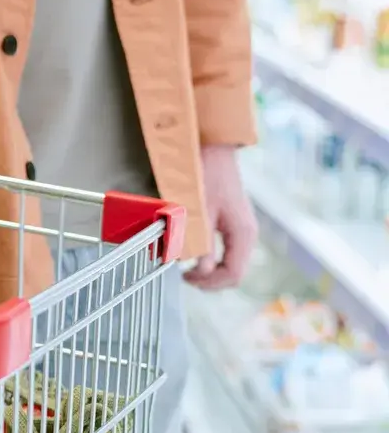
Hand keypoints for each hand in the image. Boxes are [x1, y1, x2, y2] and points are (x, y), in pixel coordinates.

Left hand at [184, 144, 257, 289]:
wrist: (212, 149)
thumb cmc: (205, 176)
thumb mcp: (199, 212)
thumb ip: (200, 242)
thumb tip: (198, 269)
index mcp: (243, 234)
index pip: (233, 274)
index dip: (209, 283)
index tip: (185, 278)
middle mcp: (247, 234)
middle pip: (234, 272)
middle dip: (210, 280)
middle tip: (185, 277)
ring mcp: (241, 229)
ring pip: (230, 263)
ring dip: (210, 270)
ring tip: (188, 268)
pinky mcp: (232, 223)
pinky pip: (225, 251)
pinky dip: (211, 258)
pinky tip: (195, 253)